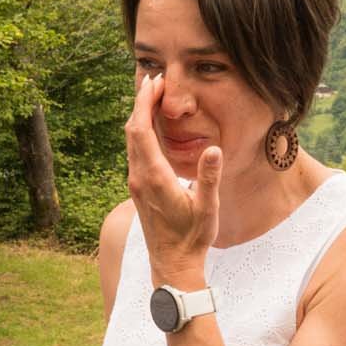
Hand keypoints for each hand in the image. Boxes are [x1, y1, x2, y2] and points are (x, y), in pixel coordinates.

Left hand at [124, 73, 219, 286]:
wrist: (172, 265)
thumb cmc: (192, 238)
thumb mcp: (207, 208)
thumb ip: (210, 178)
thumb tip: (215, 149)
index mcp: (154, 177)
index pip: (142, 130)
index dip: (145, 103)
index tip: (154, 82)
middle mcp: (138, 177)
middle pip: (132, 129)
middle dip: (140, 102)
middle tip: (154, 80)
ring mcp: (135, 183)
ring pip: (130, 140)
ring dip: (138, 115)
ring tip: (151, 95)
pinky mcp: (137, 188)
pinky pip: (134, 151)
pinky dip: (140, 131)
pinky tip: (151, 126)